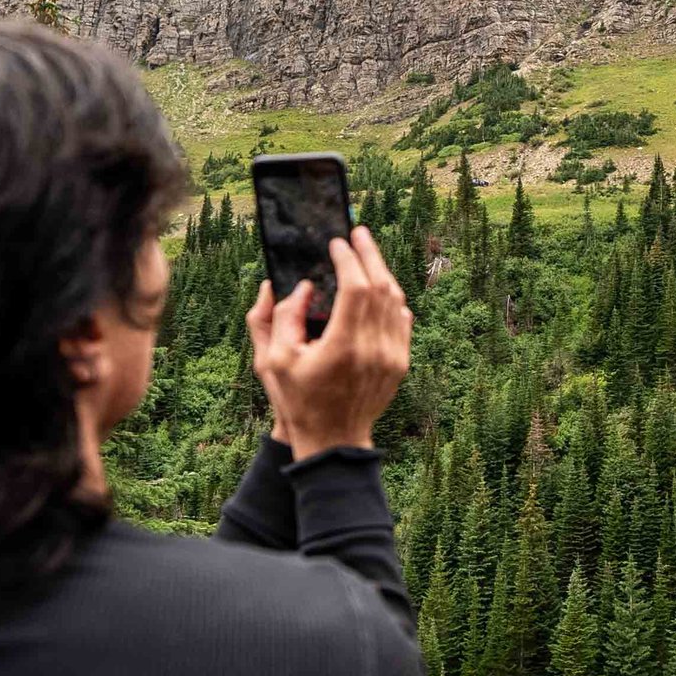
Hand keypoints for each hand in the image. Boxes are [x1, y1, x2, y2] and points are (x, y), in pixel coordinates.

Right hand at [246, 226, 411, 459]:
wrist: (332, 442)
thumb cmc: (297, 401)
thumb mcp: (272, 361)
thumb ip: (280, 318)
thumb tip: (303, 287)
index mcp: (343, 346)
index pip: (356, 287)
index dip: (348, 259)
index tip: (336, 243)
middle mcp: (374, 349)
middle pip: (381, 286)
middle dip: (369, 254)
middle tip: (358, 233)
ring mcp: (392, 357)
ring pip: (396, 301)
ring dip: (382, 273)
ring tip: (367, 254)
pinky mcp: (400, 364)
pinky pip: (403, 321)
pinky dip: (393, 299)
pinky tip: (380, 289)